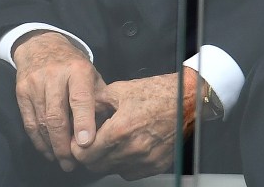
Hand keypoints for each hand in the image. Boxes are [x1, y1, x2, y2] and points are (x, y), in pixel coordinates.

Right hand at [11, 30, 105, 171]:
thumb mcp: (92, 75)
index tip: (86, 144)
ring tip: (63, 161)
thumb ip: (99, 100)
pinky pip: (29, 122)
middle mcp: (54, 75)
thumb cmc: (73, 66)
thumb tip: (106, 131)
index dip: (83, 123)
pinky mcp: (21, 91)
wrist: (41, 44)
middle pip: (57, 116)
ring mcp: (35, 83)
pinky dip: (38, 141)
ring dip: (52, 146)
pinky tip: (48, 151)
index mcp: (78, 70)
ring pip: (42, 122)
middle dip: (64, 145)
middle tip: (72, 164)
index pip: (80, 99)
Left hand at [71, 72, 190, 179]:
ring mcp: (147, 160)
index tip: (77, 142)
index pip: (86, 153)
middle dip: (89, 155)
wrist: (186, 100)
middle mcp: (134, 149)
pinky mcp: (157, 165)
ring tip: (111, 141)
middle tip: (91, 142)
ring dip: (107, 160)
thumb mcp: (119, 90)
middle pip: (97, 166)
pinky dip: (124, 164)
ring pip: (113, 170)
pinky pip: (130, 173)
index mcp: (121, 129)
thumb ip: (95, 104)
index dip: (77, 148)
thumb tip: (79, 114)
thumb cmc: (156, 93)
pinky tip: (126, 147)